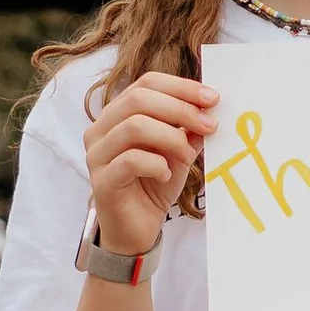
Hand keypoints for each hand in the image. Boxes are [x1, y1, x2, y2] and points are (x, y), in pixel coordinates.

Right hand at [83, 71, 215, 258]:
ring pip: (134, 126)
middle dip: (181, 109)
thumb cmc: (155, 184)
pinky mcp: (101, 180)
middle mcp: (101, 129)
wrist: (138, 228)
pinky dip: (157, 164)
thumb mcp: (179, 150)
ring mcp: (96, 154)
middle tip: (209, 125)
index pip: (146, 83)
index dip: (181, 87)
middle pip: (139, 99)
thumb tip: (209, 105)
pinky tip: (167, 174)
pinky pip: (131, 160)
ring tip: (188, 156)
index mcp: (118, 113)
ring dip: (171, 138)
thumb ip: (189, 128)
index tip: (212, 98)